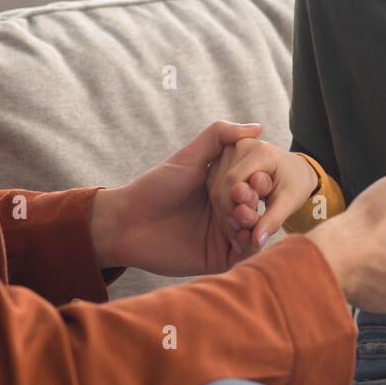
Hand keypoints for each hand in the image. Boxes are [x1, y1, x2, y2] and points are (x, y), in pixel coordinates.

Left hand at [90, 121, 263, 275]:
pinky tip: (241, 237)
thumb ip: (220, 136)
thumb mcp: (190, 155)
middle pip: (255, 208)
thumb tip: (258, 127)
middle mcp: (226, 211)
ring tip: (241, 216)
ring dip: (253, 224)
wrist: (128, 222)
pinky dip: (249, 246)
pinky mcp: (219, 257)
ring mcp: (224, 235)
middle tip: (243, 200)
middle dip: (253, 203)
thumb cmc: (156, 186)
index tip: (256, 178)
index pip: (253, 185)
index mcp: (223, 188)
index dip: (257, 182)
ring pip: (253, 231)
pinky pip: (244, 255)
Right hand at [205, 138, 319, 254]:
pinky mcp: (222, 155)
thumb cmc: (294, 184)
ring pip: (213, 186)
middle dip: (229, 210)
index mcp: (261, 152)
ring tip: (242, 218)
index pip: (233, 183)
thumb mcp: (289, 202)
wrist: (294, 169)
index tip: (246, 225)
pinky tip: (235, 210)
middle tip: (243, 227)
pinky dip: (221, 200)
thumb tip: (256, 242)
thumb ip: (273, 220)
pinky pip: (212, 182)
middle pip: (220, 185)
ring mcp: (230, 148)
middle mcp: (241, 145)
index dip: (235, 207)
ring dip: (224, 208)